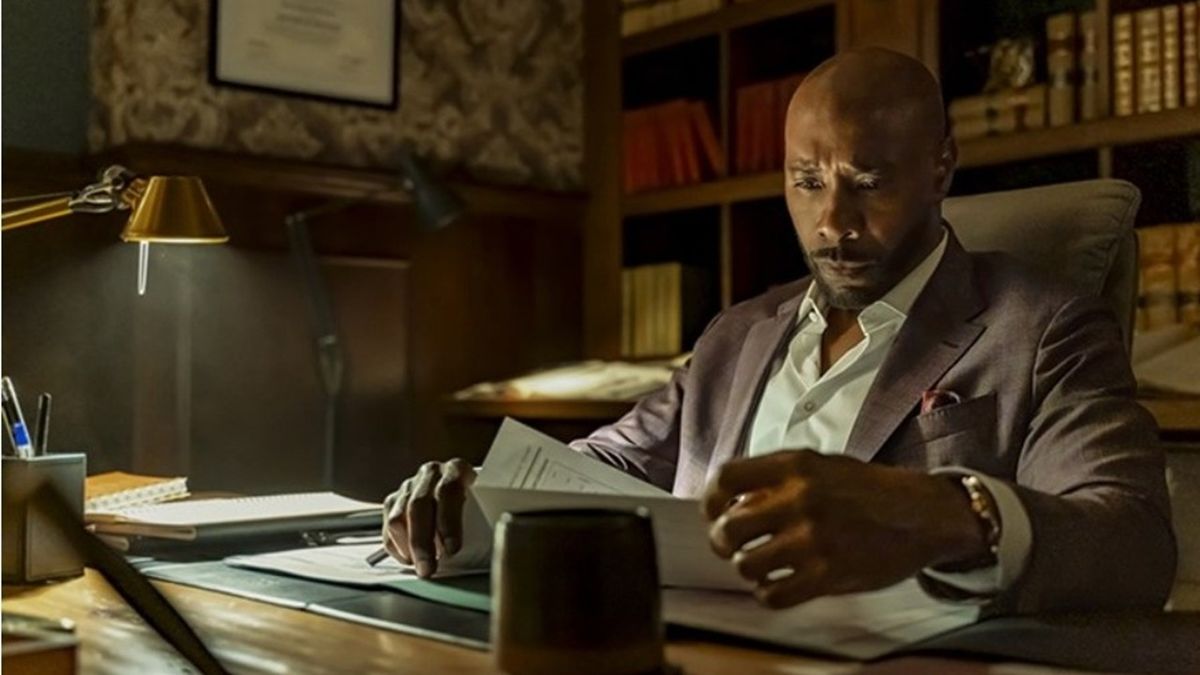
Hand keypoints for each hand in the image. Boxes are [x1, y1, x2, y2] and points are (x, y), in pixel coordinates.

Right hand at [382, 459, 475, 577]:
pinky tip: (411, 559)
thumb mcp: (485, 508)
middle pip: (418, 506)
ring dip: (408, 548)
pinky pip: (388, 527)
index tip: (452, 549)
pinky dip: (397, 547)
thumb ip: (478, 523)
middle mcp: (431, 473)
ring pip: (398, 518)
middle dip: (422, 542)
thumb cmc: (479, 506)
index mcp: (456, 469)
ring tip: (421, 567)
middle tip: (428, 568)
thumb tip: (473, 552)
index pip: (448, 492)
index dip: (449, 522)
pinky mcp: (394, 501)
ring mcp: (410, 486)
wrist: (466, 494)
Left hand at [701, 451, 985, 608]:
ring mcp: (814, 538)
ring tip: (763, 565)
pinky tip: (779, 584)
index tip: (715, 512)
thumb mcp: (821, 465)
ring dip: (749, 569)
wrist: (922, 513)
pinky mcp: (829, 574)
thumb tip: (733, 502)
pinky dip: (769, 593)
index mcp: (795, 466)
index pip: (726, 478)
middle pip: (728, 528)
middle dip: (723, 542)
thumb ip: (778, 478)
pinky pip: (774, 594)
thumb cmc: (868, 489)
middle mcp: (800, 499)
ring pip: (747, 565)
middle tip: (733, 546)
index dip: (711, 500)